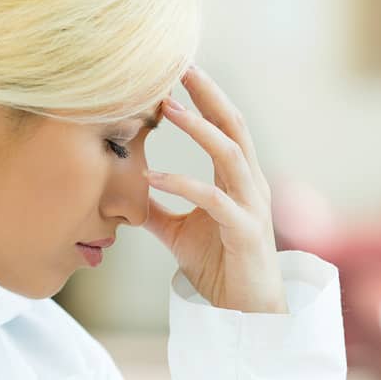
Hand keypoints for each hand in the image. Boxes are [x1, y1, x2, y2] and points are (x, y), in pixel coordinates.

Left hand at [140, 65, 286, 313]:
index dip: (205, 97)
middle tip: (180, 65)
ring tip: (168, 108)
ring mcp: (251, 207)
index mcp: (239, 179)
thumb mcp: (179, 232)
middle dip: (208, 94)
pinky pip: (214, 200)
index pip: (225, 126)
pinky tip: (152, 177)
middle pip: (235, 126)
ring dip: (199, 128)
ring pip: (230, 154)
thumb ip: (159, 208)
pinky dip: (182, 185)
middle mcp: (251, 185)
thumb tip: (129, 191)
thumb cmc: (219, 268)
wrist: (246, 314)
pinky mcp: (244, 233)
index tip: (179, 70)